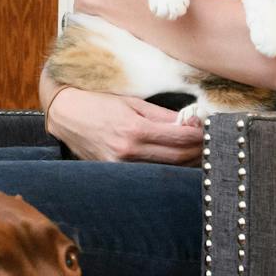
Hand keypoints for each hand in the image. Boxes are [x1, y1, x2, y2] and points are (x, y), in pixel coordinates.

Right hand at [46, 87, 203, 164]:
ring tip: (198, 152)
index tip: (210, 129)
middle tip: (210, 142)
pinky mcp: (114, 172)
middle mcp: (129, 151)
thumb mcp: (132, 102)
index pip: (181, 138)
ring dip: (186, 162)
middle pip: (178, 157)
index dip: (200, 135)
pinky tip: (174, 160)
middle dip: (199, 150)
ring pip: (166, 169)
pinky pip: (148, 172)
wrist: (66, 115)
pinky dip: (165, 167)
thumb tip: (190, 122)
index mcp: (135, 129)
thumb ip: (162, 115)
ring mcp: (121, 165)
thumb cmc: (99, 103)